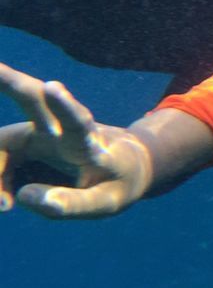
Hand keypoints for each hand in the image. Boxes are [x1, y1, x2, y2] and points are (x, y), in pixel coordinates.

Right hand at [0, 63, 152, 217]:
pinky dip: (0, 179)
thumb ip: (71, 203)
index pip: (77, 120)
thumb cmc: (118, 182)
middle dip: (9, 81)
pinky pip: (2, 157)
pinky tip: (6, 202)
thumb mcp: (105, 201)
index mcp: (87, 140)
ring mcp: (39, 133)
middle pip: (31, 99)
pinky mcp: (26, 144)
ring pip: (3, 143)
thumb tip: (24, 198)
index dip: (64, 105)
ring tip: (5, 206)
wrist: (124, 166)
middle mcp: (60, 129)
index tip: (53, 86)